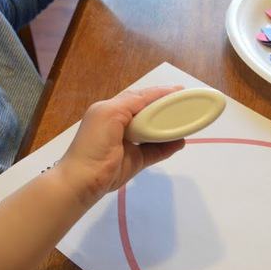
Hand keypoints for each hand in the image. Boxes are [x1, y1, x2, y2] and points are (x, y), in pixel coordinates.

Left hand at [58, 85, 187, 204]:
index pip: (139, 96)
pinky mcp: (134, 160)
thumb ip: (131, 102)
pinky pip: (155, 151)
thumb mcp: (110, 114)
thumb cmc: (94, 143)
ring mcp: (128, 143)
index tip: (180, 90)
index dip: (159, 92)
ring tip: (186, 123)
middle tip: (187, 105)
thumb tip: (153, 97)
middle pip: (148, 112)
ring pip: (153, 131)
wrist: (83, 179)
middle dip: (166, 109)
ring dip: (169, 128)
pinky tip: (180, 142)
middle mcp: (120, 124)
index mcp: (111, 109)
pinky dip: (168, 147)